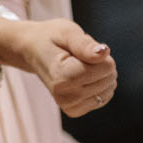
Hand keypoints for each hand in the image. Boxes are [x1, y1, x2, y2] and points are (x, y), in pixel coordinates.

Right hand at [0, 15, 115, 116]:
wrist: (32, 51)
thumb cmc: (51, 38)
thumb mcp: (66, 31)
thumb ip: (85, 44)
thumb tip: (104, 53)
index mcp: (62, 76)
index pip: (106, 68)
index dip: (101, 54)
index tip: (83, 48)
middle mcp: (65, 96)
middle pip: (109, 79)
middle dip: (101, 64)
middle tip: (79, 56)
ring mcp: (69, 106)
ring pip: (108, 90)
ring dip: (100, 75)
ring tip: (78, 65)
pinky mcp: (75, 111)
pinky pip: (103, 98)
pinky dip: (98, 86)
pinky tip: (81, 78)